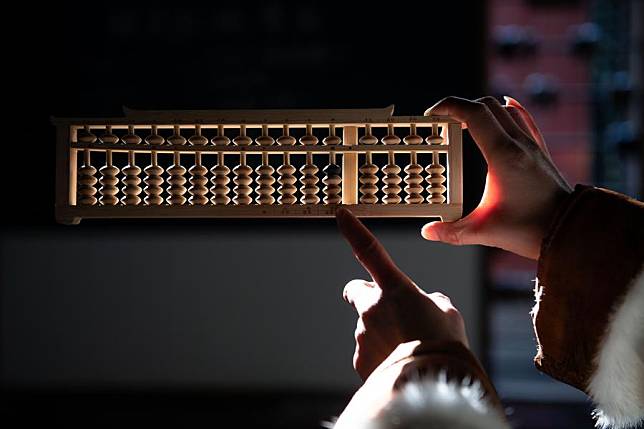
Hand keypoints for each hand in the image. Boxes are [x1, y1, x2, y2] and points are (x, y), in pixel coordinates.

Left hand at [336, 208, 467, 380]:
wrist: (432, 383)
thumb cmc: (443, 344)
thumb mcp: (446, 312)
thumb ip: (430, 301)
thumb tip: (425, 305)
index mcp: (394, 287)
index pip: (369, 251)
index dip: (353, 231)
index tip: (341, 215)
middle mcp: (371, 308)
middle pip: (355, 292)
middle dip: (366, 297)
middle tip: (387, 312)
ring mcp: (362, 335)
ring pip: (367, 328)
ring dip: (382, 334)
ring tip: (408, 349)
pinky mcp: (360, 360)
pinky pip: (368, 354)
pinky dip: (380, 358)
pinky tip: (399, 366)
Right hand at [422, 96, 571, 259]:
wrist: (569, 230)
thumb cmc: (530, 229)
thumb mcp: (484, 231)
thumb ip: (451, 232)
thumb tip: (428, 232)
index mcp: (503, 155)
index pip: (473, 114)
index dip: (449, 107)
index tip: (432, 114)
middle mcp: (519, 143)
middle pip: (487, 106)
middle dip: (460, 107)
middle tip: (442, 122)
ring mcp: (532, 145)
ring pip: (504, 110)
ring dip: (481, 110)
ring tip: (463, 123)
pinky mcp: (540, 151)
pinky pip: (523, 119)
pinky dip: (507, 110)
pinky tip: (502, 108)